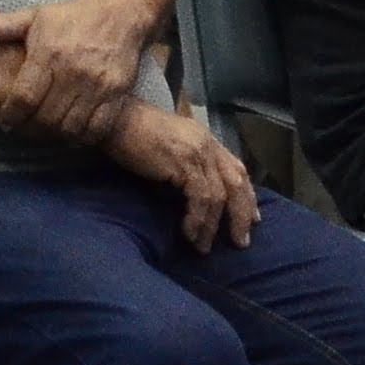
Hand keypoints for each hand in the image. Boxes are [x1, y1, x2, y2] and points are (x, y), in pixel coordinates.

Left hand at [0, 0, 150, 143]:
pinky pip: (98, 128)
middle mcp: (73, 72)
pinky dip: (82, 137)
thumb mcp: (36, 15)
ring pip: (71, 127)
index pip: (25, 97)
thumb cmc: (72, 17)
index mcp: (49, 53)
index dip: (12, 115)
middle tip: (24, 129)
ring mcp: (98, 86)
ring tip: (45, 131)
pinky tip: (72, 132)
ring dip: (55, 135)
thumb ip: (6, 26)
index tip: (5, 123)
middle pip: (47, 117)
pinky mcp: (117, 94)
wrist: (120, 14)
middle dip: (31, 129)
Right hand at [101, 100, 261, 249]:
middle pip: (237, 183)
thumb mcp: (167, 147)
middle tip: (241, 241)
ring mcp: (198, 152)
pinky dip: (197, 219)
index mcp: (205, 139)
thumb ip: (184, 164)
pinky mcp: (185, 163)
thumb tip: (190, 195)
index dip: (246, 196)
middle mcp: (207, 144)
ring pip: (219, 196)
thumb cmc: (131, 133)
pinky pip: (200, 198)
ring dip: (213, 226)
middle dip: (241, 215)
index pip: (236, 169)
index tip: (251, 220)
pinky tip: (189, 233)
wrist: (113, 117)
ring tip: (203, 247)